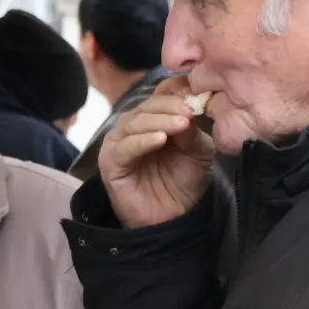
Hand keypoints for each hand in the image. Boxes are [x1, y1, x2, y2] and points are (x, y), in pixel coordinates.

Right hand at [100, 75, 215, 228]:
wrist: (174, 218)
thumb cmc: (185, 182)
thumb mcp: (198, 150)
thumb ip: (192, 128)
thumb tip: (189, 106)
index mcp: (155, 117)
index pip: (161, 93)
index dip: (178, 90)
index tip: (198, 91)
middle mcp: (134, 125)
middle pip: (148, 105)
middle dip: (171, 105)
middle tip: (191, 110)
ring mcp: (119, 142)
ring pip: (135, 122)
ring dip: (159, 120)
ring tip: (181, 124)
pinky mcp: (110, 162)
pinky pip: (125, 147)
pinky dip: (143, 140)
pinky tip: (161, 139)